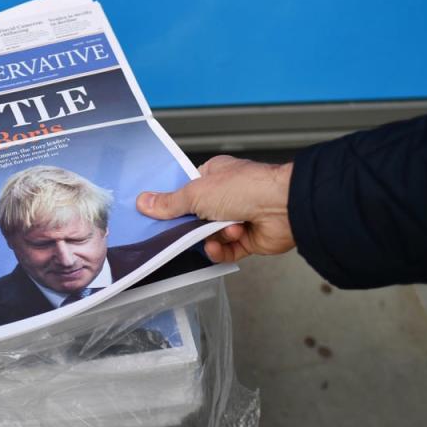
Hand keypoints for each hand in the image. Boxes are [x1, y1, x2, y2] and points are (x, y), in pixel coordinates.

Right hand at [136, 155, 295, 261]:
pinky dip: (220, 250)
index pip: (186, 190)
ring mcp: (237, 218)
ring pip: (208, 237)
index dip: (173, 202)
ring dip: (211, 237)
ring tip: (223, 229)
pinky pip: (224, 251)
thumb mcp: (196, 193)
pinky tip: (221, 244)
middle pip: (194, 217)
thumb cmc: (246, 188)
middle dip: (191, 226)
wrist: (283, 207)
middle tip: (185, 228)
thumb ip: (169, 203)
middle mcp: (226, 196)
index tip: (158, 213)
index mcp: (214, 175)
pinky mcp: (246, 239)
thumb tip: (144, 202)